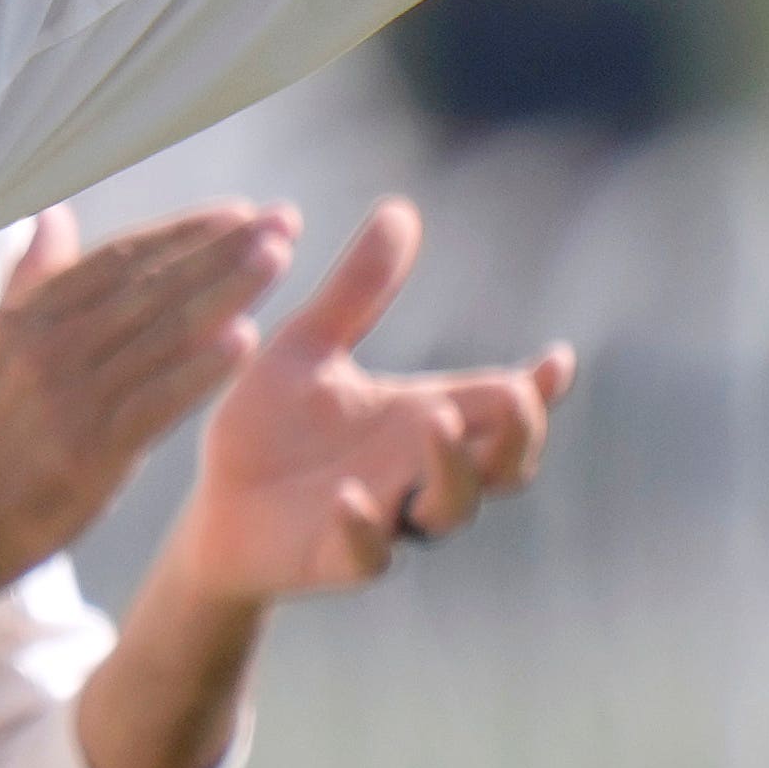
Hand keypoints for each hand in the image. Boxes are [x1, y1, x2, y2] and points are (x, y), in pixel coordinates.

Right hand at [0, 201, 298, 684]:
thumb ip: (31, 281)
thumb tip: (53, 217)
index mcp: (30, 316)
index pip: (120, 258)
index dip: (183, 231)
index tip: (240, 211)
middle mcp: (50, 347)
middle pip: (150, 285)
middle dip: (221, 250)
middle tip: (282, 222)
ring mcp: (70, 398)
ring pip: (159, 333)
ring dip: (224, 293)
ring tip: (277, 261)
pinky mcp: (88, 451)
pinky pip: (154, 401)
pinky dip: (199, 370)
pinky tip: (244, 342)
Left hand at [159, 199, 571, 600]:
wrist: (211, 509)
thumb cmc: (269, 431)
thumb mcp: (310, 347)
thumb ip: (358, 289)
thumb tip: (400, 208)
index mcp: (420, 418)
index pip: (500, 406)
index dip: (540, 391)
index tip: (557, 358)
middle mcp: (417, 472)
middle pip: (504, 465)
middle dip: (520, 435)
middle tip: (518, 397)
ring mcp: (386, 518)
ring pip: (452, 509)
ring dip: (452, 469)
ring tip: (433, 421)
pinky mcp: (336, 559)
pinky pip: (368, 556)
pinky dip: (366, 529)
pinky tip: (350, 498)